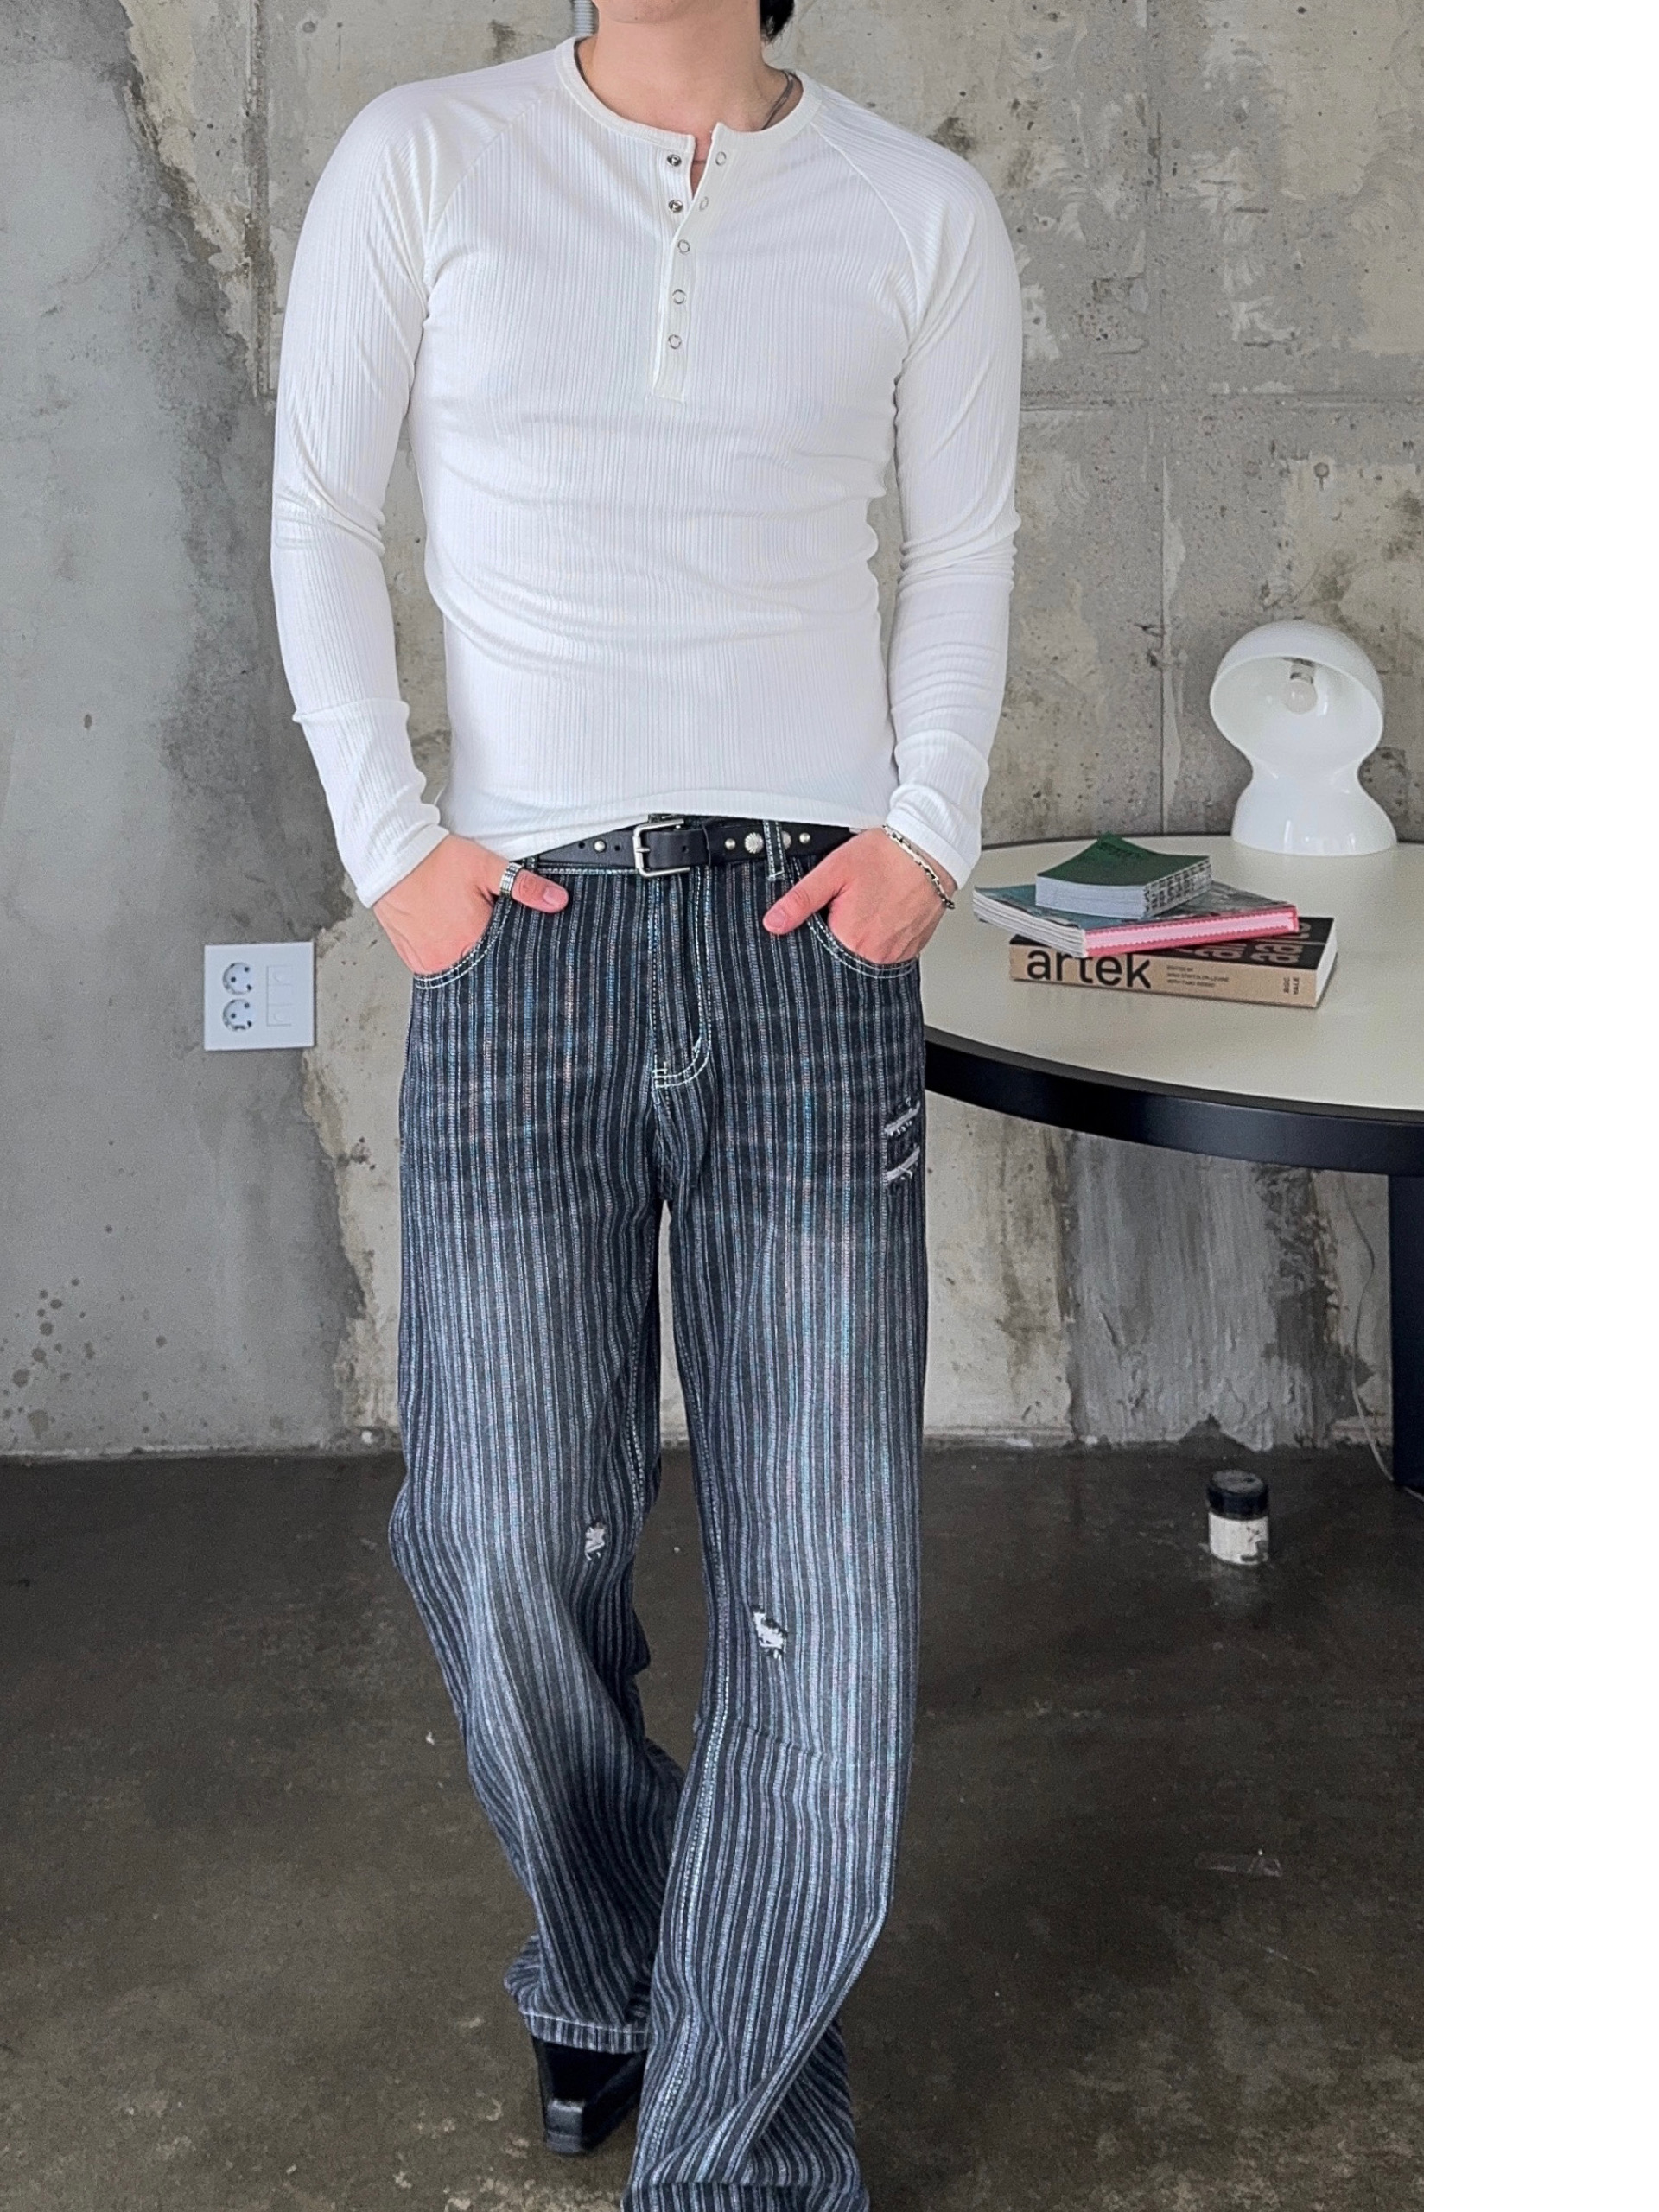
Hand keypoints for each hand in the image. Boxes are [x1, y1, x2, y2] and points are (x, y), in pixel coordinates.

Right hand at [373, 835, 567, 976]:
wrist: (387, 855)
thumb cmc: (433, 860)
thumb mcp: (486, 867)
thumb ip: (524, 887)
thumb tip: (557, 901)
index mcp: (471, 941)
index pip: (508, 959)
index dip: (513, 949)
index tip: (515, 942)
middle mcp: (448, 959)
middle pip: (484, 968)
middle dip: (492, 953)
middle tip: (483, 925)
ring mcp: (428, 962)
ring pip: (461, 968)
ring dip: (467, 954)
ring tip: (463, 927)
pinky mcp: (412, 959)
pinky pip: (438, 966)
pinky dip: (447, 954)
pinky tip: (448, 933)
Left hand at [762, 828, 955, 964]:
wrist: (931, 851)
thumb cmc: (888, 856)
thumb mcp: (834, 870)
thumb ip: (801, 900)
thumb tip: (774, 923)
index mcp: (850, 939)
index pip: (816, 947)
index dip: (816, 925)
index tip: (828, 908)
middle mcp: (874, 954)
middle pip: (839, 952)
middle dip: (838, 929)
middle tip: (852, 900)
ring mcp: (894, 956)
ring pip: (863, 952)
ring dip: (860, 933)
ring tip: (870, 903)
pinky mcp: (909, 951)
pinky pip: (885, 951)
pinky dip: (880, 935)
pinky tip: (882, 912)